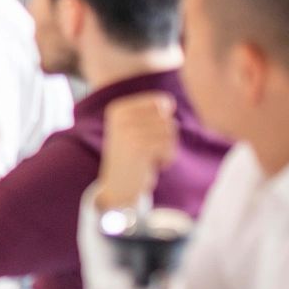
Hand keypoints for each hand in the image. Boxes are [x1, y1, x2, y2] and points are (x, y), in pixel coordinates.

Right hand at [92, 92, 178, 208]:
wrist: (117, 187)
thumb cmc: (132, 156)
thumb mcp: (136, 128)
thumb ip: (153, 111)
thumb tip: (169, 103)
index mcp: (118, 108)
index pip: (160, 101)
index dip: (163, 120)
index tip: (148, 134)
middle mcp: (120, 116)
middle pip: (166, 116)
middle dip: (166, 135)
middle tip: (150, 149)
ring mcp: (128, 131)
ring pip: (170, 129)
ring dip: (167, 147)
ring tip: (152, 156)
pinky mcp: (138, 147)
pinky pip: (168, 145)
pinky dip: (167, 157)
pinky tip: (154, 164)